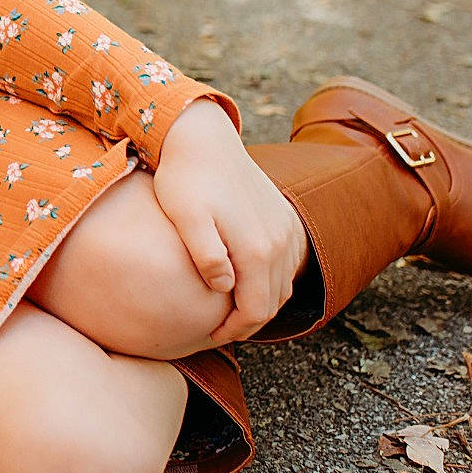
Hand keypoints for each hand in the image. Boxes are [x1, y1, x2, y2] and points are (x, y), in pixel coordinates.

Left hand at [151, 98, 306, 344]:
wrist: (202, 137)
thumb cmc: (185, 179)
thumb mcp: (186, 218)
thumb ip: (206, 255)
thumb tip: (225, 287)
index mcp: (257, 250)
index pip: (256, 310)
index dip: (234, 330)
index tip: (209, 335)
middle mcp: (280, 242)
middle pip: (273, 302)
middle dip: (248, 322)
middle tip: (218, 329)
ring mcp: (285, 228)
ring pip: (282, 284)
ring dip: (260, 302)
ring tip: (229, 310)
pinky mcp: (282, 216)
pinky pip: (286, 262)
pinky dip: (271, 280)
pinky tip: (245, 281)